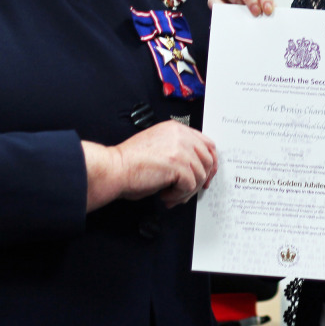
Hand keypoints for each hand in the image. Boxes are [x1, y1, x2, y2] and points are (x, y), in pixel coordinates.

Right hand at [84, 121, 217, 210]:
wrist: (115, 168)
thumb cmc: (130, 162)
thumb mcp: (159, 146)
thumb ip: (178, 150)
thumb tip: (194, 168)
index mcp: (176, 129)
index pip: (206, 144)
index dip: (209, 163)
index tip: (206, 176)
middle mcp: (181, 136)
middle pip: (208, 160)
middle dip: (201, 180)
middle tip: (188, 191)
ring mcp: (181, 150)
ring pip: (200, 176)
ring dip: (186, 191)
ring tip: (170, 195)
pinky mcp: (178, 165)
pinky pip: (190, 187)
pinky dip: (178, 196)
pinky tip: (165, 195)